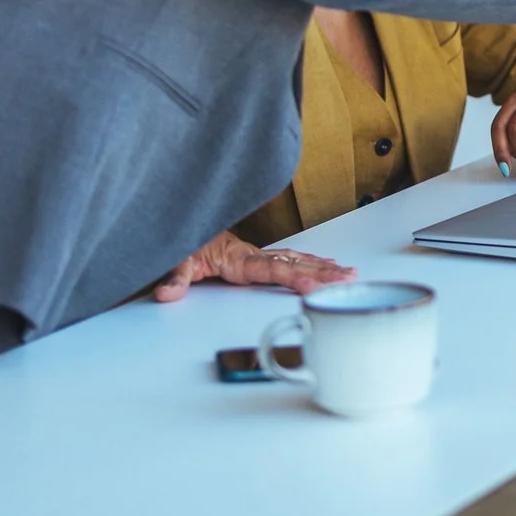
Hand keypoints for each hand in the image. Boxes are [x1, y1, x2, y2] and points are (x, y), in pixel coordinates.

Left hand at [152, 230, 353, 301]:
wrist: (180, 221)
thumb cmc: (181, 242)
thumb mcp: (175, 259)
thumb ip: (175, 278)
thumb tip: (167, 294)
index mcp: (238, 259)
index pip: (273, 269)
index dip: (295, 277)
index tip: (314, 285)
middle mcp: (253, 256)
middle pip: (294, 263)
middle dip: (323, 271)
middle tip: (347, 278)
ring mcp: (257, 256)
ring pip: (296, 260)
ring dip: (323, 267)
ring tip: (348, 273)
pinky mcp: (256, 258)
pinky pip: (289, 258)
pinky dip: (310, 261)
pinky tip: (326, 264)